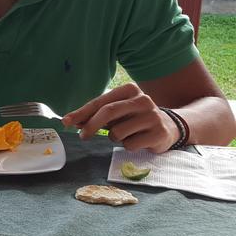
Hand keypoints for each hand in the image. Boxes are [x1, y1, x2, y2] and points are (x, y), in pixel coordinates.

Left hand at [62, 83, 179, 151]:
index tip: (66, 122)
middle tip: (82, 136)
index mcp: (130, 90)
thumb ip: (96, 115)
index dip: (81, 113)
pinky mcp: (158, 133)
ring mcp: (152, 116)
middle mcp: (143, 100)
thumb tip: (71, 121)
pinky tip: (138, 140)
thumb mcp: (116, 113)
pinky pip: (130, 144)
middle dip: (91, 126)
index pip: (100, 102)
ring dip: (114, 137)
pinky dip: (128, 146)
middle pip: (108, 112)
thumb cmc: (134, 119)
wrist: (168, 127)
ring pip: (117, 132)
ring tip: (125, 134)